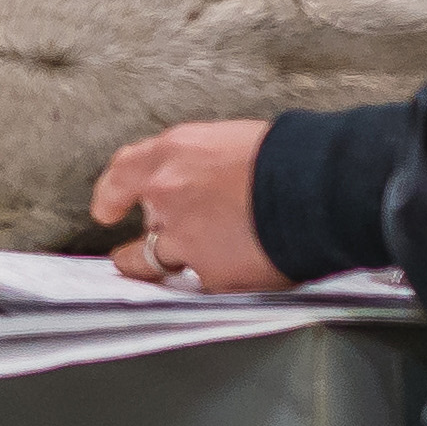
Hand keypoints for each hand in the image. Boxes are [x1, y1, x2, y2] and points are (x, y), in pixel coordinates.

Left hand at [86, 121, 281, 292]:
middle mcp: (168, 196)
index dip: (112, 194)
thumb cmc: (292, 158)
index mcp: (174, 154)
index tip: (106, 210)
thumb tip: (209, 181)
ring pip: (155, 262)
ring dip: (161, 267)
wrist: (320, 189)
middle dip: (153, 235)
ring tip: (173, 272)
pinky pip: (204, 283)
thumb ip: (206, 165)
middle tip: (157, 243)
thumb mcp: (235, 142)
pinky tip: (238, 272)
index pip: (125, 173)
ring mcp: (185, 239)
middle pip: (144, 225)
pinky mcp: (210, 274)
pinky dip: (218, 279)